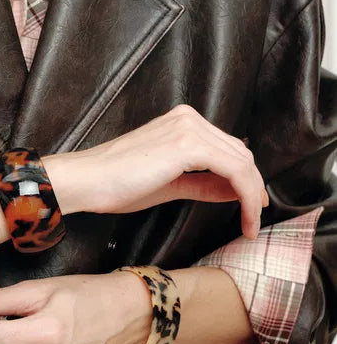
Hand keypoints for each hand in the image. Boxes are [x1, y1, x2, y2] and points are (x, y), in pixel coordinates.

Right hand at [45, 104, 268, 238]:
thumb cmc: (117, 183)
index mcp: (183, 122)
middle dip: (252, 189)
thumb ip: (202, 184)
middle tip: (254, 220)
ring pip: (242, 163)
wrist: (88, 181)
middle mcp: (189, 118)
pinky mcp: (188, 144)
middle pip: (240, 154)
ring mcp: (189, 128)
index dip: (246, 179)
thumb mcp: (170, 183)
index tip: (251, 207)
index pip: (228, 149)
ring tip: (250, 225)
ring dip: (252, 196)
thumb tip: (234, 192)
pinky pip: (234, 171)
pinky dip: (245, 195)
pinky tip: (244, 216)